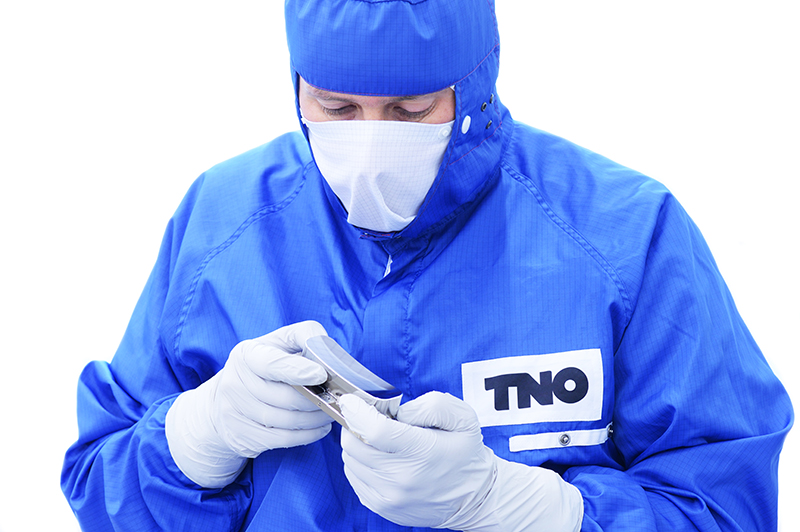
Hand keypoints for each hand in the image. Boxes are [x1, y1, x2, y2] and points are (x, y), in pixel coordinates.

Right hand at [166, 321, 332, 487]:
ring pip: (285, 420)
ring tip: (330, 412)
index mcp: (246, 354)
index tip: (322, 375)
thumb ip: (302, 337)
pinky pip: (281, 439)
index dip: (298, 370)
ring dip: (315, 419)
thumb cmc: (262, 368)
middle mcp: (234, 382)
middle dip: (316, 400)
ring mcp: (233, 412)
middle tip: (336, 399)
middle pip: (284, 397)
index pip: (271, 363)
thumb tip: (327, 348)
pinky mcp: (239, 436)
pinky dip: (307, 435)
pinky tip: (320, 428)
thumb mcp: (276, 344)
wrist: (221, 403)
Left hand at [340, 392, 582, 530]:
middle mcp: (400, 481)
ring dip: (358, 441)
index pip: (373, 432)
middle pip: (355, 444)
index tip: (353, 397)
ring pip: (351, 459)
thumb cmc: (469, 453)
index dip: (358, 411)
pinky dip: (360, 460)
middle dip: (359, 423)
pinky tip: (381, 454)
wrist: (477, 498)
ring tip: (381, 434)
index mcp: (421, 456)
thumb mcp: (463, 418)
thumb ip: (433, 404)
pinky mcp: (380, 507)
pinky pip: (355, 476)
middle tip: (374, 413)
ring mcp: (388, 498)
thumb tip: (402, 407)